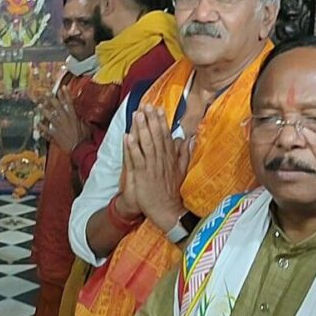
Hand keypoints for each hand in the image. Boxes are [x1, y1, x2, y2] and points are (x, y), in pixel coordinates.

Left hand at [41, 87, 90, 152]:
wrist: (80, 149)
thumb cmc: (84, 139)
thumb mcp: (85, 126)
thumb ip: (81, 120)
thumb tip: (79, 116)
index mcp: (73, 117)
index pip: (69, 103)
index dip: (66, 95)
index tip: (63, 87)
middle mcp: (65, 120)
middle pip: (58, 107)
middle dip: (52, 99)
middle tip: (46, 93)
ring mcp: (59, 128)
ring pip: (50, 117)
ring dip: (44, 111)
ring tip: (39, 106)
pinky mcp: (55, 136)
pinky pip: (46, 131)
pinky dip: (41, 128)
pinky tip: (36, 125)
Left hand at [121, 105, 188, 231]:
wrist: (167, 210)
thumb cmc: (172, 191)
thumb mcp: (182, 170)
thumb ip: (184, 153)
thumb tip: (188, 137)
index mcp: (170, 158)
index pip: (165, 136)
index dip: (161, 121)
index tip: (158, 108)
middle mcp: (161, 159)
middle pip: (156, 136)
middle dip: (150, 119)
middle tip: (146, 105)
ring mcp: (152, 167)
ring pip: (146, 144)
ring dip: (141, 128)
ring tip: (137, 114)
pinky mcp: (142, 175)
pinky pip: (137, 159)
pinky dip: (132, 148)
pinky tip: (128, 136)